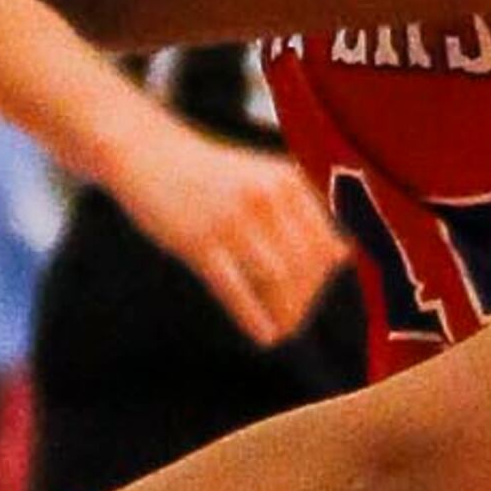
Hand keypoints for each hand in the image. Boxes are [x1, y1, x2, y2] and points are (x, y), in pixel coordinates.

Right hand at [117, 121, 350, 350]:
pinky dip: (256, 317)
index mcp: (286, 180)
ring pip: (277, 279)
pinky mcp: (198, 242)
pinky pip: (237, 290)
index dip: (322, 278)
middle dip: (305, 299)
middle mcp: (266, 197)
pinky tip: (265, 336)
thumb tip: (342, 256)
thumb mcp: (262, 179)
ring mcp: (232, 219)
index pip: (324, 242)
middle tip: (294, 320)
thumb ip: (302, 212)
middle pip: (304, 265)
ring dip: (286, 312)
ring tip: (283, 329)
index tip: (310, 296)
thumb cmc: (210, 174)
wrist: (148, 153)